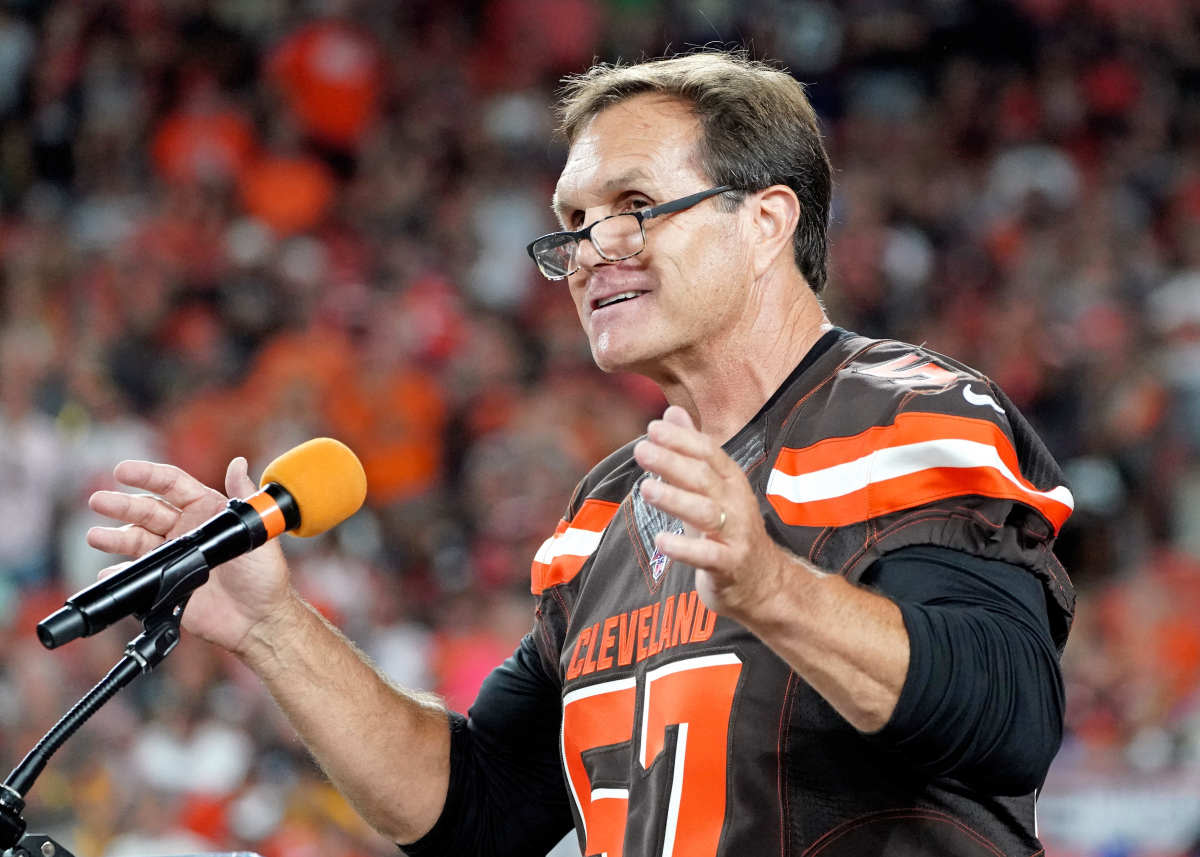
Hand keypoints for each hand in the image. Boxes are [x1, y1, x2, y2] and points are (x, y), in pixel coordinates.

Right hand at [86, 456, 292, 654]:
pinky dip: (119, 574)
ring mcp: (173, 555)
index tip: (123, 470)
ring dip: (114, 536)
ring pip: (136, 539)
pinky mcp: (166, 582)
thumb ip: (243, 497)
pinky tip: (107, 572)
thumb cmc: (265, 575)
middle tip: (98, 500)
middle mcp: (186, 529)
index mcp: (207, 510)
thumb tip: (238, 463)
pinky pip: (137, 575)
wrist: (258, 620)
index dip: (147, 475)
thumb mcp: (256, 532)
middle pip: (147, 510)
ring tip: (96, 536)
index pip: (172, 484)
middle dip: (121, 504)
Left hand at [633, 406, 784, 619]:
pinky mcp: (730, 565)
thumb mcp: (712, 488)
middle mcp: (736, 503)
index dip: (682, 440)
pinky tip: (661, 540)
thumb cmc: (730, 530)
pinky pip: (708, 555)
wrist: (764, 583)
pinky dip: (684, 548)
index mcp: (731, 481)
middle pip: (704, 478)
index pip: (709, 452)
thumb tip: (670, 413)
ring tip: (646, 488)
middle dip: (672, 462)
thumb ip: (690, 452)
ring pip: (705, 512)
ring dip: (675, 499)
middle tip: (641, 450)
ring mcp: (735, 534)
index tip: (653, 428)